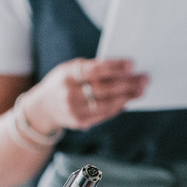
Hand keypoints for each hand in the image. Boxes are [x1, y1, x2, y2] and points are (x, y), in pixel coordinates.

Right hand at [31, 57, 147, 131]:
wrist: (41, 108)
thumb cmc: (63, 82)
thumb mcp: (69, 69)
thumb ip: (90, 68)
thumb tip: (122, 70)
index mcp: (67, 75)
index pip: (94, 70)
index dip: (114, 67)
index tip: (132, 64)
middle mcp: (69, 94)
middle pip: (103, 88)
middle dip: (127, 83)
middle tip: (144, 79)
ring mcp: (74, 110)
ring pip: (106, 103)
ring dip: (126, 97)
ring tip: (141, 91)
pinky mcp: (80, 122)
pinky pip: (103, 114)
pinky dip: (118, 107)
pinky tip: (128, 101)